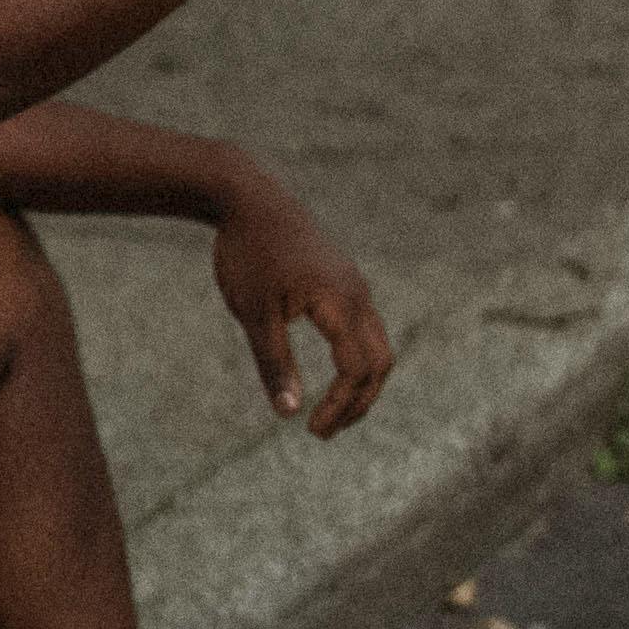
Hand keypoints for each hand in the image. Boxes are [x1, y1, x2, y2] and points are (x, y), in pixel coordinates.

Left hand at [211, 175, 393, 433]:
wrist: (248, 197)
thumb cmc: (248, 253)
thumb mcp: (255, 315)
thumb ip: (275, 364)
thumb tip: (290, 413)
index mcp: (338, 302)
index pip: (356, 369)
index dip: (340, 406)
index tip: (311, 430)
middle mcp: (356, 294)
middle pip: (379, 362)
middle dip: (359, 402)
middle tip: (325, 432)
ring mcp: (354, 284)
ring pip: (376, 345)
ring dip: (361, 382)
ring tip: (332, 411)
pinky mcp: (344, 280)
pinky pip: (364, 327)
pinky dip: (356, 358)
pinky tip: (332, 373)